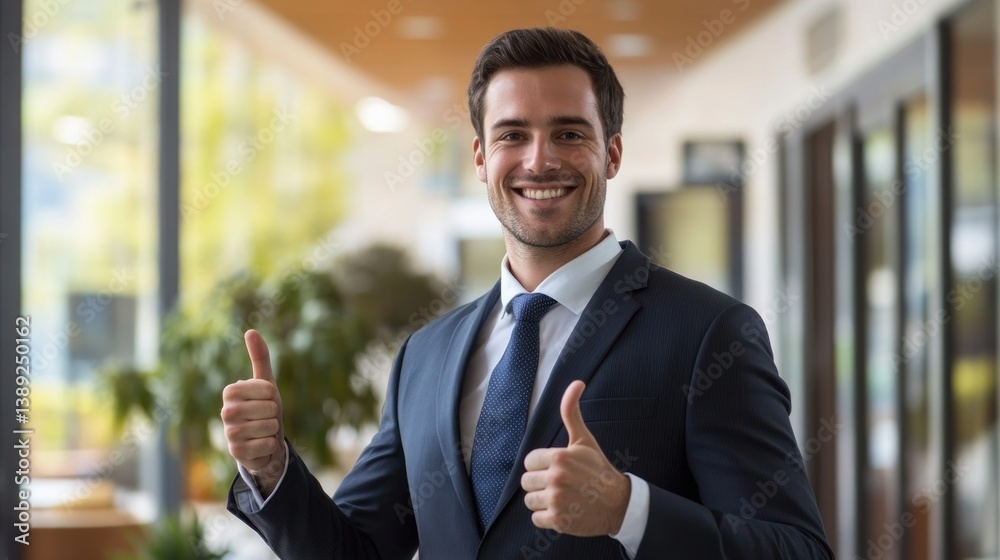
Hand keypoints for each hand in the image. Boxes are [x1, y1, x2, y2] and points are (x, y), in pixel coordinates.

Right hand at [221, 330, 285, 495]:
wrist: (263, 441)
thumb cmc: (263, 408)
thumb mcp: (265, 383)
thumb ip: (260, 358)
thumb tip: (251, 331)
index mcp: (231, 392)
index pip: (265, 388)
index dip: (271, 394)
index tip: (266, 398)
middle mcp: (225, 412)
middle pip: (269, 408)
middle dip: (275, 413)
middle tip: (265, 417)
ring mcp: (229, 433)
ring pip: (268, 427)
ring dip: (273, 429)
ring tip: (263, 430)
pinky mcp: (236, 453)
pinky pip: (267, 445)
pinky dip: (271, 444)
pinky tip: (261, 444)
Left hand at [521, 381, 630, 535]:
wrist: (618, 503)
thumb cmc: (598, 470)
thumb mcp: (583, 440)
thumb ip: (571, 412)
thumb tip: (576, 382)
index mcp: (558, 457)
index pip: (529, 462)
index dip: (541, 466)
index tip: (557, 469)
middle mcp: (555, 478)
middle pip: (526, 482)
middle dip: (540, 483)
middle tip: (560, 484)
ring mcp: (556, 500)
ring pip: (530, 501)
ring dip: (543, 501)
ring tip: (562, 497)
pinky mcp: (558, 521)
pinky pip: (536, 518)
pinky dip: (547, 517)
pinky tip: (563, 511)